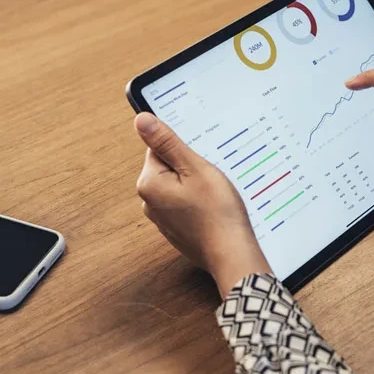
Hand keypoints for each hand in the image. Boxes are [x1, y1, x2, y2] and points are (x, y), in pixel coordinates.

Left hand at [134, 113, 271, 296]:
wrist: (231, 253)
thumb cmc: (217, 212)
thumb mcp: (195, 168)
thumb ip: (167, 143)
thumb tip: (141, 120)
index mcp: (149, 184)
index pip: (159, 149)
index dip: (184, 150)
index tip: (200, 160)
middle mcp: (149, 203)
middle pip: (168, 168)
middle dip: (190, 168)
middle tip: (210, 178)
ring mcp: (163, 219)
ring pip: (179, 187)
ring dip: (196, 186)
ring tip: (214, 195)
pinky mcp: (176, 229)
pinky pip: (185, 205)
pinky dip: (199, 204)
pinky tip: (214, 209)